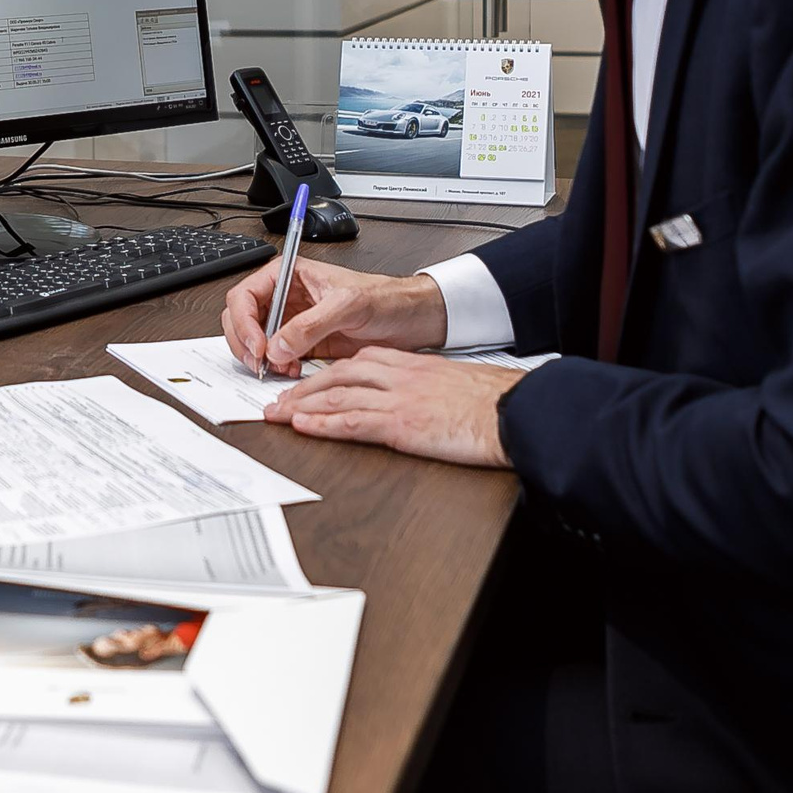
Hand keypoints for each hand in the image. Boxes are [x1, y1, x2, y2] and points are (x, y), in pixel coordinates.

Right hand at [221, 256, 446, 376]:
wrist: (410, 321)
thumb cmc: (385, 299)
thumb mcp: (348, 305)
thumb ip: (310, 324)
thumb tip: (278, 345)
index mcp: (289, 276)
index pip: (246, 295)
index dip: (244, 322)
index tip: (258, 346)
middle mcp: (286, 298)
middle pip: (242, 319)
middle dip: (246, 343)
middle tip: (261, 363)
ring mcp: (292, 323)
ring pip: (254, 341)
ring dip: (260, 358)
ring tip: (280, 368)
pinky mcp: (302, 345)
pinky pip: (276, 358)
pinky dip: (277, 368)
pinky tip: (293, 371)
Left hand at [264, 347, 525, 467]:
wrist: (515, 409)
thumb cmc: (490, 403)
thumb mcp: (450, 388)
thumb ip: (425, 390)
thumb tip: (416, 404)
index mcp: (409, 365)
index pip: (355, 365)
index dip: (324, 377)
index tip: (305, 387)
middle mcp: (397, 376)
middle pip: (337, 377)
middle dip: (302, 390)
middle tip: (277, 403)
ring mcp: (397, 398)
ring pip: (337, 396)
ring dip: (301, 406)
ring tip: (276, 416)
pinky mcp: (401, 422)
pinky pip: (352, 421)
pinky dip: (323, 423)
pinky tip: (303, 427)